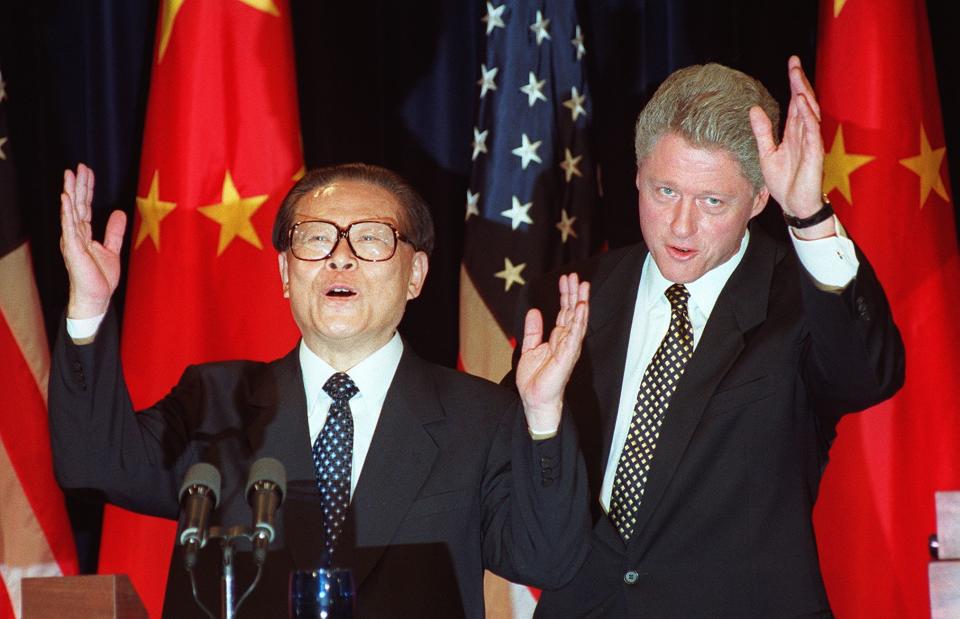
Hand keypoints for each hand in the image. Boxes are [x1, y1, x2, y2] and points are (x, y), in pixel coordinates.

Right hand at [60, 164, 126, 317]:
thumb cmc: (100, 277)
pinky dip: (67, 212)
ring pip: (70, 211)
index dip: (87, 188)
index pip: (85, 206)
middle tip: (78, 166)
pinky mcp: (72, 249)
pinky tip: (65, 198)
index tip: (88, 171)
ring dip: (70, 193)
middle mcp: (75, 234)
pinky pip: (69, 227)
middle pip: (77, 204)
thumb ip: (114, 231)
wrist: (96, 297)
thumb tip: (118, 212)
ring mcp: (72, 241)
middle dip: (78, 185)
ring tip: (69, 175)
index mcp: (84, 234)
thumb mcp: (112, 249)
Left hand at [515, 273, 589, 432]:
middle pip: (573, 313)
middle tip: (576, 276)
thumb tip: (535, 311)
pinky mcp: (568, 356)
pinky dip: (579, 320)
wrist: (535, 399)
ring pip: (578, 321)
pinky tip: (582, 307)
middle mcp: (567, 341)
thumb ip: (533, 330)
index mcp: (558, 339)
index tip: (566, 279)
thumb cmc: (535, 379)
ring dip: (581, 303)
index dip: (566, 295)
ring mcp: (569, 348)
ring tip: (583, 286)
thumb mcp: (529, 348)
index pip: (565, 312)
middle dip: (575, 294)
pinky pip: (575, 335)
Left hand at [749, 56, 831, 237]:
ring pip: (810, 113)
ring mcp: (811, 142)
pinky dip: (808, 117)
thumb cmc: (784, 181)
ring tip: (797, 78)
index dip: (793, 83)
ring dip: (804, 96)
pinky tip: (803, 104)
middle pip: (804, 102)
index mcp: (793, 133)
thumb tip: (753, 109)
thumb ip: (762, 132)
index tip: (791, 64)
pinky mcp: (815, 153)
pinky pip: (812, 132)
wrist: (794, 205)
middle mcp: (804, 133)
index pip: (794, 102)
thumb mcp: (766, 153)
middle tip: (794, 63)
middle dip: (799, 83)